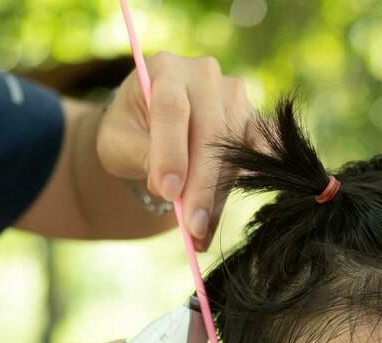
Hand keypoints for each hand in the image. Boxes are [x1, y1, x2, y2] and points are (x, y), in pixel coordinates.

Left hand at [95, 53, 258, 247]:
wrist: (151, 125)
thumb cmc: (130, 132)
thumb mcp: (118, 142)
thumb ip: (141, 157)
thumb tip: (172, 190)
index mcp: (165, 70)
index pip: (173, 109)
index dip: (172, 153)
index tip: (169, 193)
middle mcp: (206, 76)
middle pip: (210, 133)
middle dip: (201, 186)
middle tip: (192, 228)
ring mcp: (235, 97)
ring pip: (234, 150)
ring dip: (219, 195)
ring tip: (200, 232)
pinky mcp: (254, 120)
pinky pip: (263, 150)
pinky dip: (254, 180)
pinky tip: (239, 205)